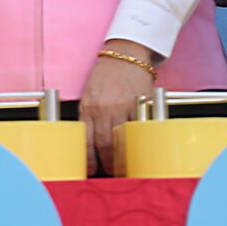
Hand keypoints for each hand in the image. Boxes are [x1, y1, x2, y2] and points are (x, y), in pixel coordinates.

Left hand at [79, 41, 154, 174]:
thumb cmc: (107, 74)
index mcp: (88, 107)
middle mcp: (103, 108)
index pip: (87, 140)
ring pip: (122, 139)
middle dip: (108, 162)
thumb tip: (90, 141)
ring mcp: (122, 107)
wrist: (125, 54)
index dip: (90, 159)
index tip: (93, 169)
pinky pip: (138, 128)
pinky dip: (138, 141)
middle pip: (104, 144)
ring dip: (123, 156)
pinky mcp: (139, 105)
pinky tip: (138, 149)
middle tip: (111, 172)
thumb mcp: (90, 94)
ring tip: (125, 166)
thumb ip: (90, 115)